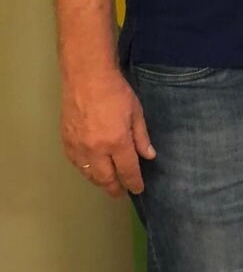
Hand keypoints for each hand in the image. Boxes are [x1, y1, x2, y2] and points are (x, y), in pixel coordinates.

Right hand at [61, 69, 155, 196]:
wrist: (87, 78)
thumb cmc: (116, 92)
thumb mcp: (136, 112)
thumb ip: (141, 137)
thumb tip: (149, 156)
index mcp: (116, 142)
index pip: (127, 170)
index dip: (134, 182)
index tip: (138, 189)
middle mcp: (96, 150)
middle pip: (106, 178)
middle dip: (115, 188)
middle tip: (122, 193)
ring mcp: (78, 148)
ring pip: (89, 174)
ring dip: (99, 182)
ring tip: (108, 184)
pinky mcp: (66, 142)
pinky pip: (76, 164)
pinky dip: (86, 171)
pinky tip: (92, 170)